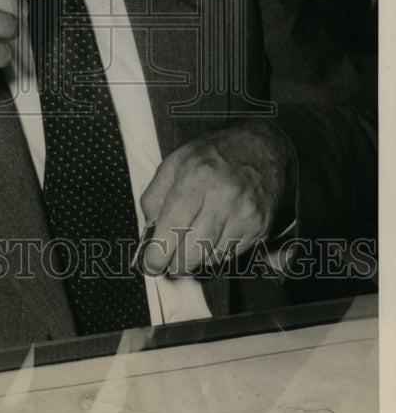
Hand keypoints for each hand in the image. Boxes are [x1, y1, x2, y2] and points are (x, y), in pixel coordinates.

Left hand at [139, 123, 295, 276]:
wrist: (263, 147)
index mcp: (196, 177)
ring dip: (195, 261)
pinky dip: (215, 255)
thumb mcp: (176, 161)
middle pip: (193, 249)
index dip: (159, 252)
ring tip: (187, 252)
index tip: (151, 264)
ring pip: (212, 257)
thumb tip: (149, 229)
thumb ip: (155, 194)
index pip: (173, 225)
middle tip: (168, 265)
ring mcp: (245, 214)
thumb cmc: (214, 155)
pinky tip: (210, 242)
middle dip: (176, 264)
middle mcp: (223, 196)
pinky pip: (231, 255)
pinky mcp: (260, 227)